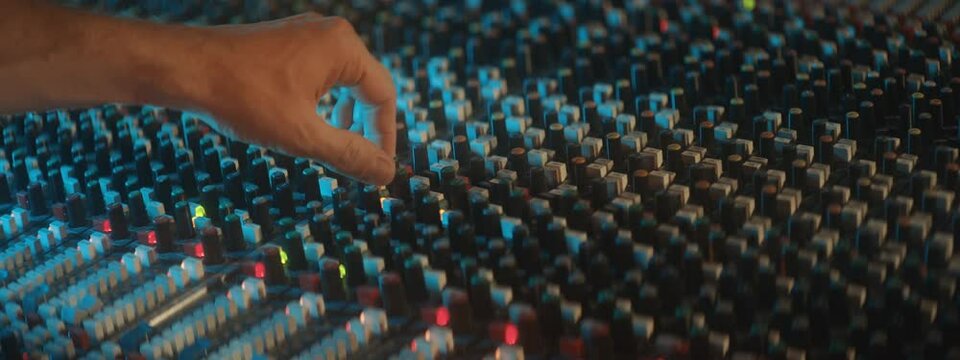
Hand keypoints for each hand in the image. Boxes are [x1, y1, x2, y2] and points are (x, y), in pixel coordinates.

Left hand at [192, 13, 396, 184]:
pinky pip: (320, 74)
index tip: (376, 170)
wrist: (183, 68)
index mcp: (343, 48)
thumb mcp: (303, 136)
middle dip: (364, 128)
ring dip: (343, 118)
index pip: (383, 97)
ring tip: (332, 148)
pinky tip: (306, 125)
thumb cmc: (241, 97)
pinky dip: (322, 104)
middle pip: (367, 87)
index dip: (384, 138)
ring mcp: (306, 34)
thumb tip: (385, 173)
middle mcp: (329, 34)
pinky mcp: (285, 42)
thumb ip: (350, 155)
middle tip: (357, 163)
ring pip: (343, 82)